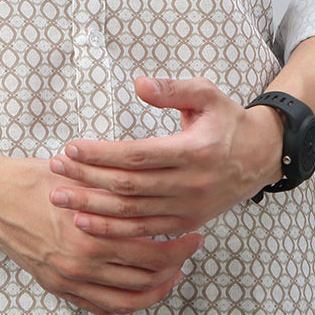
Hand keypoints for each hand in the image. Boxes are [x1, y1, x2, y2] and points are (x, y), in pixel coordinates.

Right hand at [0, 155, 201, 314]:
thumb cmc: (33, 180)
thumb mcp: (80, 176)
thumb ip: (116, 189)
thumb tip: (156, 189)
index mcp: (92, 235)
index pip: (152, 253)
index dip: (179, 248)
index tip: (194, 236)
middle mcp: (82, 265)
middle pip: (146, 279)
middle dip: (175, 267)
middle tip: (188, 252)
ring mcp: (69, 280)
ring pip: (128, 300)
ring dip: (156, 290)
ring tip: (171, 274)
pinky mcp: (59, 287)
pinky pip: (102, 306)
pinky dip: (127, 302)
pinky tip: (140, 290)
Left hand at [47, 76, 284, 237]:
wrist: (260, 157)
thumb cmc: (226, 121)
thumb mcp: (206, 94)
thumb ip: (172, 89)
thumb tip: (138, 84)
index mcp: (194, 152)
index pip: (137, 156)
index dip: (101, 154)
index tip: (70, 147)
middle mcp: (191, 185)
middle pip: (129, 186)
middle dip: (87, 178)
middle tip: (54, 170)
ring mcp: (188, 209)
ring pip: (132, 213)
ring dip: (93, 207)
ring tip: (60, 197)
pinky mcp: (185, 223)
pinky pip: (144, 230)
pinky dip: (113, 230)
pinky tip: (86, 223)